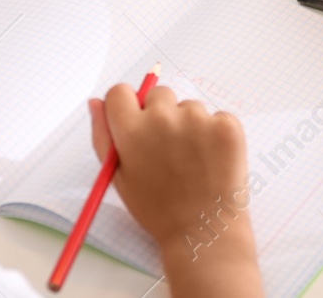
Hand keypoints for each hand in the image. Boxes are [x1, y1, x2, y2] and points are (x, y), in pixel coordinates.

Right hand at [90, 84, 263, 297]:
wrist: (204, 231)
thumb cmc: (158, 208)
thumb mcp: (119, 177)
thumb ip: (103, 136)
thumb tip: (96, 102)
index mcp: (132, 130)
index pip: (120, 92)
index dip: (127, 107)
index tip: (137, 122)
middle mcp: (163, 118)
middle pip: (158, 94)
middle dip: (160, 115)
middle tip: (169, 150)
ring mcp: (198, 119)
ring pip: (189, 107)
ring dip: (189, 125)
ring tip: (192, 161)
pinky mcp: (227, 125)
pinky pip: (216, 116)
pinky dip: (215, 133)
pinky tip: (212, 160)